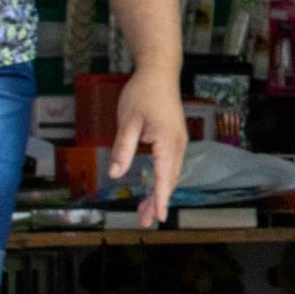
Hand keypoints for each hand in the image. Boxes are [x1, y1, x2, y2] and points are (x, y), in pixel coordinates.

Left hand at [111, 67, 189, 227]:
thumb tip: (115, 174)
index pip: (164, 176)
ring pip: (171, 174)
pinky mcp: (176, 138)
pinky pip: (171, 165)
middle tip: (145, 221)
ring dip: (161, 192)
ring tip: (146, 211)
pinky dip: (163, 180)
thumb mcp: (128, 121)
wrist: (160, 72)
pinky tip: (154, 188)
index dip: (161, 199)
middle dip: (158, 201)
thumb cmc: (143, 93)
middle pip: (170, 179)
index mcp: (167, 141)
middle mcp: (178, 144)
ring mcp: (179, 141)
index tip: (159, 217)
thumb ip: (123, 148)